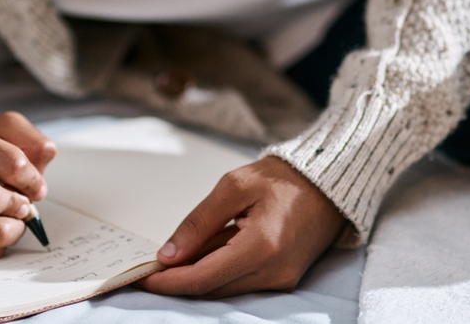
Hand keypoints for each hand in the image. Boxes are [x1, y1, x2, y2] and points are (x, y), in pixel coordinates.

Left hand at [138, 156, 345, 297]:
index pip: (204, 277)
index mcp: (262, 246)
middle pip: (212, 290)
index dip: (169, 281)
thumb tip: (169, 254)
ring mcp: (282, 280)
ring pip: (225, 290)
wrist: (326, 185)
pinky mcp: (284, 279)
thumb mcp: (233, 187)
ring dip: (196, 278)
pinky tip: (203, 256)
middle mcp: (274, 272)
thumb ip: (199, 222)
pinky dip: (217, 273)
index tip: (143, 276)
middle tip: (149, 270)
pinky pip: (241, 284)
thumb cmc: (282, 179)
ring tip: (174, 259)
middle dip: (178, 282)